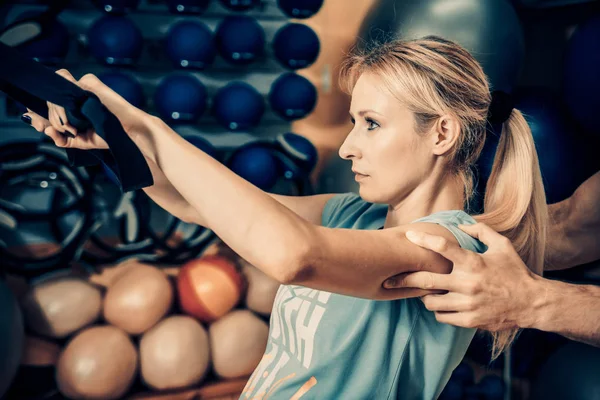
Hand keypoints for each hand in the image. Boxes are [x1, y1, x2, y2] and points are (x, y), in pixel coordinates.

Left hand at [23, 69, 148, 149]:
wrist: (129, 132)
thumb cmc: (109, 136)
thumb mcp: (81, 141)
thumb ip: (62, 138)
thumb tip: (44, 130)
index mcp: (72, 108)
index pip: (47, 105)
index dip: (37, 113)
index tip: (37, 123)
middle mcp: (75, 96)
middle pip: (49, 98)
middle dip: (47, 115)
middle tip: (54, 127)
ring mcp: (82, 87)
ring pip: (56, 89)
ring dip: (57, 108)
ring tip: (71, 124)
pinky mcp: (90, 81)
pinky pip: (67, 79)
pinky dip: (68, 95)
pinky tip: (75, 109)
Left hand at [383, 223, 537, 330]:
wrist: (532, 303)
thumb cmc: (514, 271)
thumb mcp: (501, 245)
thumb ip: (480, 231)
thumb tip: (460, 224)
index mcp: (473, 262)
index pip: (443, 247)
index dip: (423, 239)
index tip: (409, 235)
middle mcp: (467, 283)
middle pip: (425, 280)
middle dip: (403, 280)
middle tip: (389, 280)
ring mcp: (467, 304)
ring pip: (430, 302)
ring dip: (425, 297)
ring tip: (427, 292)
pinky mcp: (469, 320)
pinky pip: (442, 316)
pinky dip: (439, 310)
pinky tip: (443, 304)